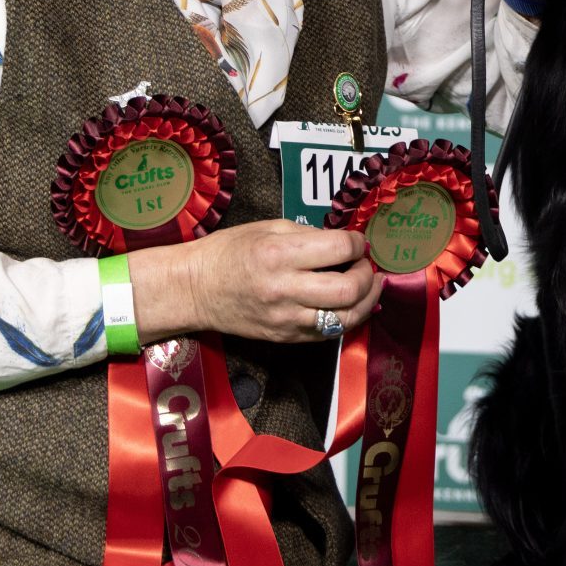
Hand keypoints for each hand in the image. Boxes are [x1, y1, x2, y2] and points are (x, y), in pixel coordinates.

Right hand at [130, 220, 381, 345]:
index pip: (339, 249)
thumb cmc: (228, 252)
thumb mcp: (268, 228)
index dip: (356, 243)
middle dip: (367, 275)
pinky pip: (329, 333)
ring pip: (346, 318)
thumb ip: (309, 235)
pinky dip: (348, 318)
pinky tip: (351, 304)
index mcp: (279, 254)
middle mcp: (285, 289)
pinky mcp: (286, 338)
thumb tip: (344, 243)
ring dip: (367, 301)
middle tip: (366, 265)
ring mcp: (286, 319)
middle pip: (349, 290)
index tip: (356, 241)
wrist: (195, 289)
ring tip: (370, 286)